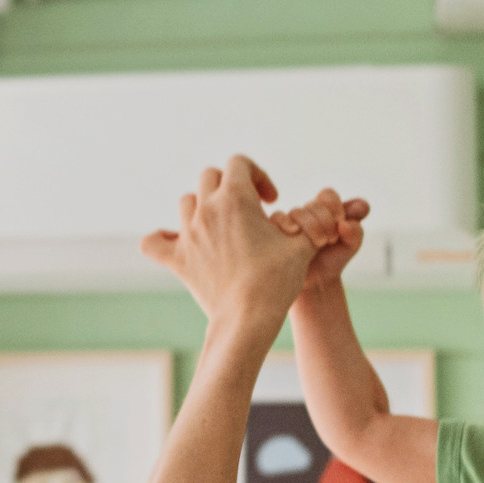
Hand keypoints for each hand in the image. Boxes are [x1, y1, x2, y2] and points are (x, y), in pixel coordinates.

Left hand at [140, 155, 315, 332]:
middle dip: (230, 186)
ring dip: (203, 206)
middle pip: (211, 177)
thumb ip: (312, 218)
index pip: (240, 163)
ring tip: (222, 225)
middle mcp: (206, 210)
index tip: (270, 199)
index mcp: (235, 198)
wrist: (248, 319)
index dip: (258, 176)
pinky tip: (175, 242)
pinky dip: (162, 239)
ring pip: (187, 202)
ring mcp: (188, 234)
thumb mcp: (303, 244)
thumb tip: (328, 204)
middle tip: (249, 211)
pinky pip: (154, 242)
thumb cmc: (277, 280)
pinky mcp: (177, 259)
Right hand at [278, 188, 370, 296]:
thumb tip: (345, 224)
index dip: (334, 205)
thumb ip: (356, 231)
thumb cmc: (334, 259)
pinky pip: (277, 218)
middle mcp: (306, 213)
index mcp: (324, 210)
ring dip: (310, 225)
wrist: (316, 282)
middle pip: (313, 205)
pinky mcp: (276, 232)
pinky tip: (295, 233)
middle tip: (332, 239)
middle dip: (326, 220)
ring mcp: (290, 222)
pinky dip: (286, 222)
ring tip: (319, 244)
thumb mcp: (351, 246)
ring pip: (296, 212)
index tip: (341, 221)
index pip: (327, 195)